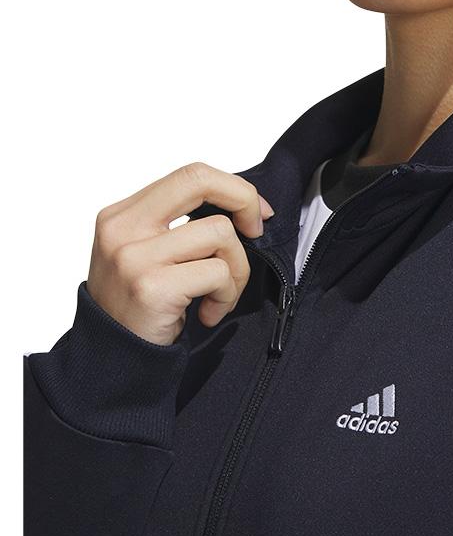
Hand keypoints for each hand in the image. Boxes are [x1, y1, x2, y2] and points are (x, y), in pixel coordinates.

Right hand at [86, 162, 273, 345]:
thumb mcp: (148, 255)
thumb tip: (243, 209)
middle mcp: (123, 228)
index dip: (233, 188)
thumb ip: (180, 227)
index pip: (190, 174)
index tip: (255, 213)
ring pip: (220, 233)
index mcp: (122, 214)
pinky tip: (210, 313)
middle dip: (244, 200)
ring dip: (236, 269)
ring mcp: (134, 256)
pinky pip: (218, 273)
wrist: (113, 360)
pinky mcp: (152, 287)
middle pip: (200, 180)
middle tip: (256, 232)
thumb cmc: (140, 308)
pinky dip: (227, 295)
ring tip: (220, 295)